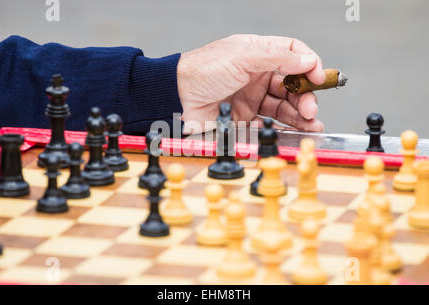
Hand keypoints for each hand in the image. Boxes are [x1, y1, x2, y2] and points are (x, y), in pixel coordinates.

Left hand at [177, 34, 325, 132]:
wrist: (176, 97)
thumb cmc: (203, 70)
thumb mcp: (243, 56)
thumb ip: (278, 57)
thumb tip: (308, 59)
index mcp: (258, 54)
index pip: (292, 54)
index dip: (309, 65)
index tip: (318, 78)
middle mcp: (257, 75)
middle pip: (292, 85)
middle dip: (305, 97)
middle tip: (310, 110)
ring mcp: (251, 97)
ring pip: (283, 106)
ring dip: (299, 115)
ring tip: (311, 124)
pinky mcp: (244, 118)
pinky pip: (268, 124)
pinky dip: (282, 128)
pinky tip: (293, 131)